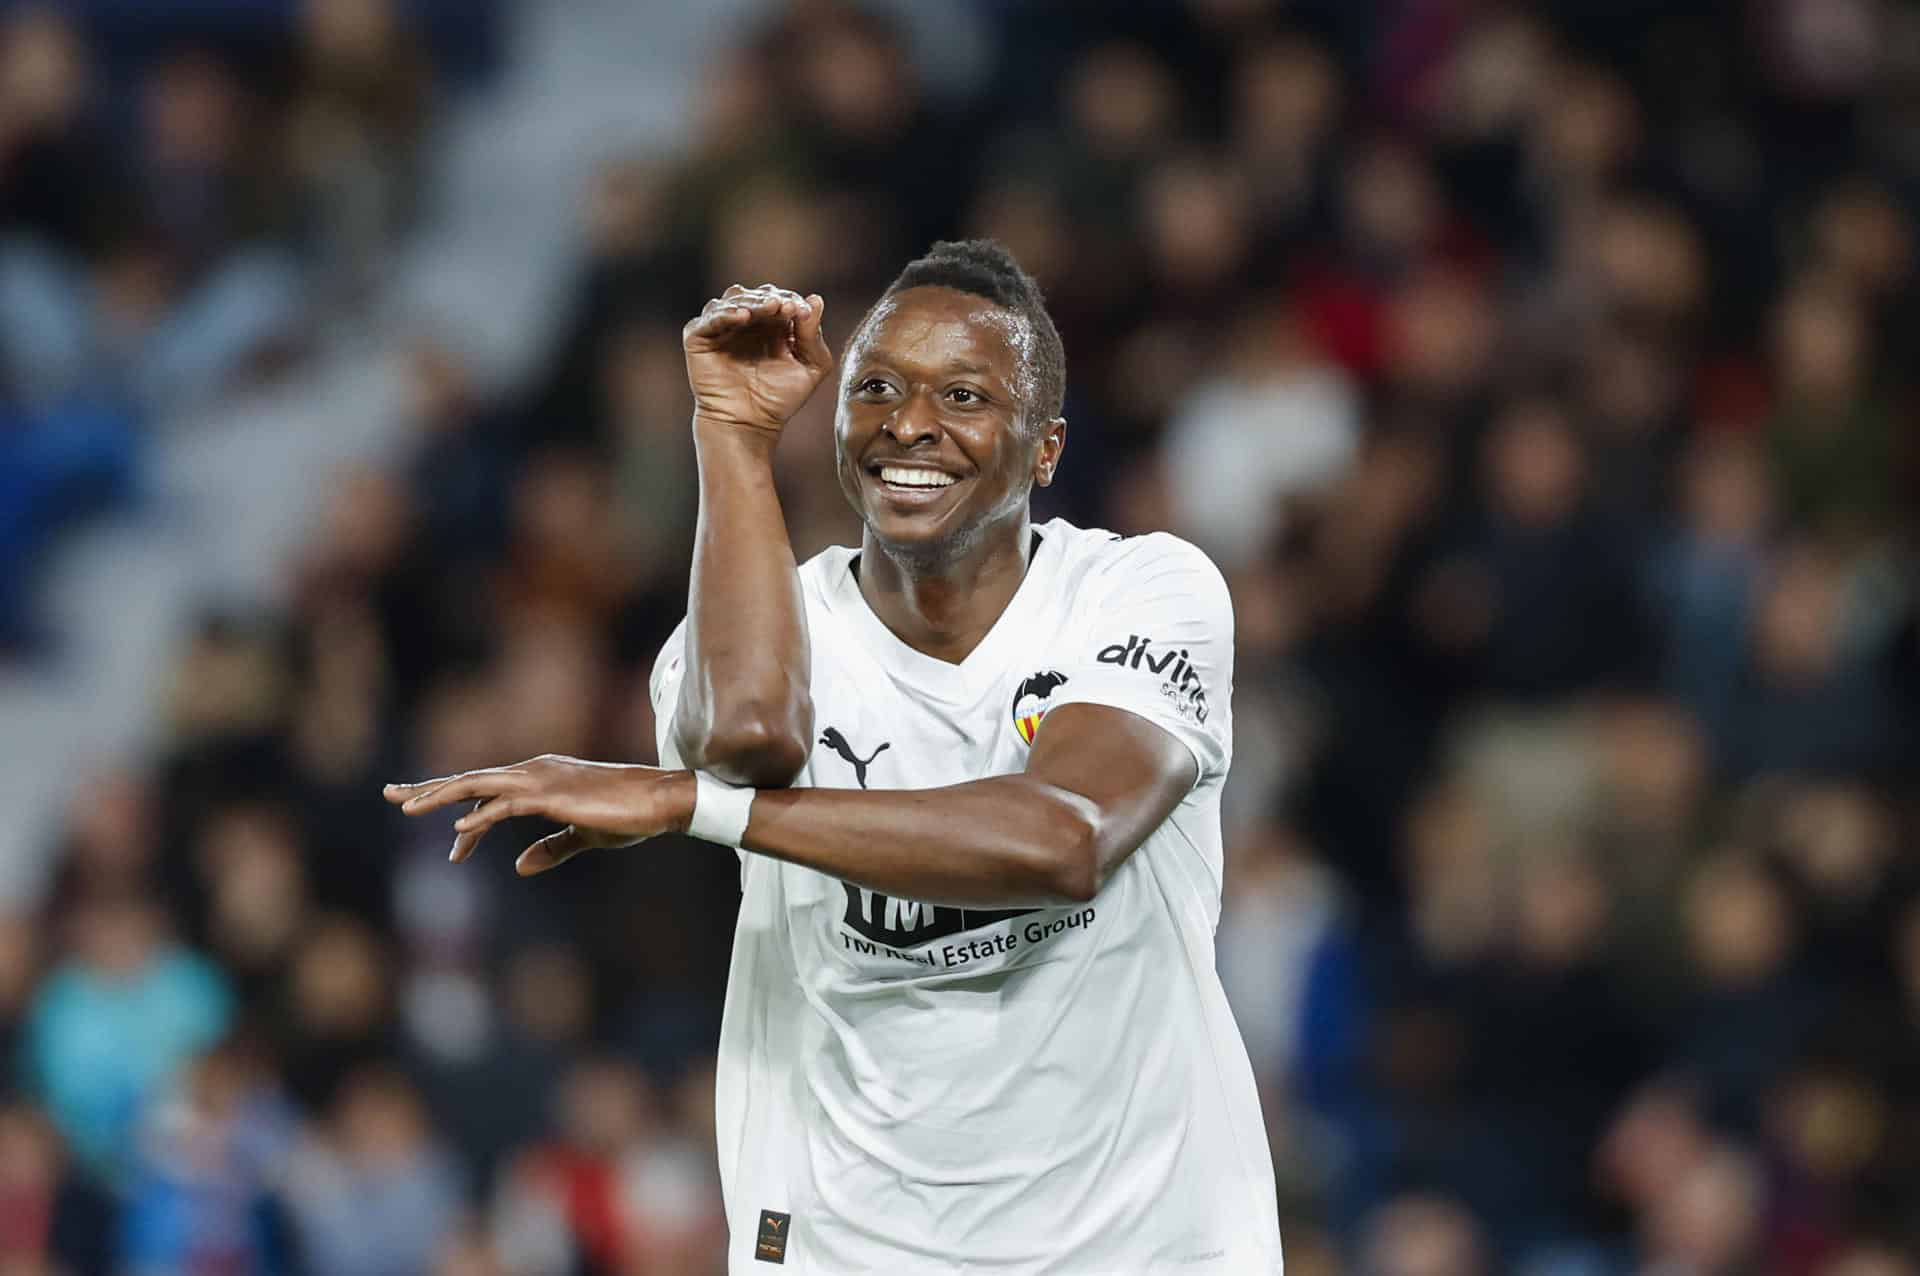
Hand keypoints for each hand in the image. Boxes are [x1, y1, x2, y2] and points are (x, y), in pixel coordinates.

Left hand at [383, 755, 695, 875]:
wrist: (660, 800)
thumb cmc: (628, 814)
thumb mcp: (584, 835)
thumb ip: (551, 847)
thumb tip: (519, 866)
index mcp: (540, 778)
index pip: (485, 790)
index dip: (456, 807)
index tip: (436, 832)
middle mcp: (534, 772)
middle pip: (470, 779)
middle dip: (429, 788)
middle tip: (391, 794)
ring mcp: (541, 780)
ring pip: (478, 785)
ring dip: (440, 796)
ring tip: (406, 807)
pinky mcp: (551, 796)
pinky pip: (505, 806)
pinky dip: (479, 817)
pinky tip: (456, 834)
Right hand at [683, 283, 831, 437]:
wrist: (749, 424)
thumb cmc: (780, 399)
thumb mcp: (810, 366)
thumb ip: (813, 335)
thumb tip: (816, 299)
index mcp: (773, 324)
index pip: (782, 299)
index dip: (792, 301)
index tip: (801, 312)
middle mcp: (747, 321)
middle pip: (758, 294)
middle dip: (773, 298)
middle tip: (785, 307)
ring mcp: (722, 327)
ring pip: (734, 298)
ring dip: (752, 300)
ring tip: (769, 308)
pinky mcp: (699, 338)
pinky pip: (710, 318)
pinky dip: (725, 313)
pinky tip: (743, 317)